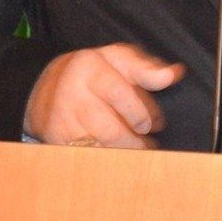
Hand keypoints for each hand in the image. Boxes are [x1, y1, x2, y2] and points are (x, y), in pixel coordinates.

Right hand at [24, 43, 182, 148]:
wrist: (48, 86)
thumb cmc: (95, 72)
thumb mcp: (119, 60)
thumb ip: (146, 69)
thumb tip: (173, 74)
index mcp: (88, 68)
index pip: (118, 93)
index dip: (140, 112)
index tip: (153, 124)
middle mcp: (70, 93)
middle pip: (110, 129)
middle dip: (135, 141)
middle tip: (149, 143)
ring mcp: (60, 119)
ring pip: (99, 147)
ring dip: (124, 153)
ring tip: (138, 150)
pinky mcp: (54, 139)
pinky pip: (86, 157)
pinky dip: (107, 160)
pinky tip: (119, 156)